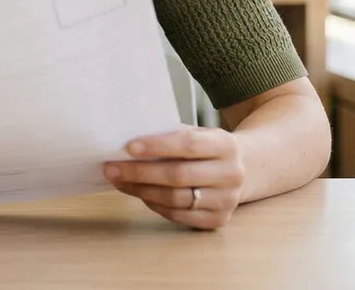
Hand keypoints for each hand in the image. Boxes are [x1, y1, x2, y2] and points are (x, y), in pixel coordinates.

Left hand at [105, 127, 246, 229]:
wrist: (243, 170)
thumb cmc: (206, 148)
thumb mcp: (197, 133)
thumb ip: (170, 135)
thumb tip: (127, 139)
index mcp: (226, 145)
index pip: (188, 144)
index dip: (157, 146)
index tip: (128, 147)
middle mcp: (231, 174)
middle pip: (178, 175)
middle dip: (140, 172)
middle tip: (111, 168)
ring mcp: (227, 200)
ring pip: (176, 198)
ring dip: (141, 190)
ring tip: (119, 181)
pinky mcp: (218, 220)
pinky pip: (178, 215)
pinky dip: (154, 205)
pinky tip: (139, 194)